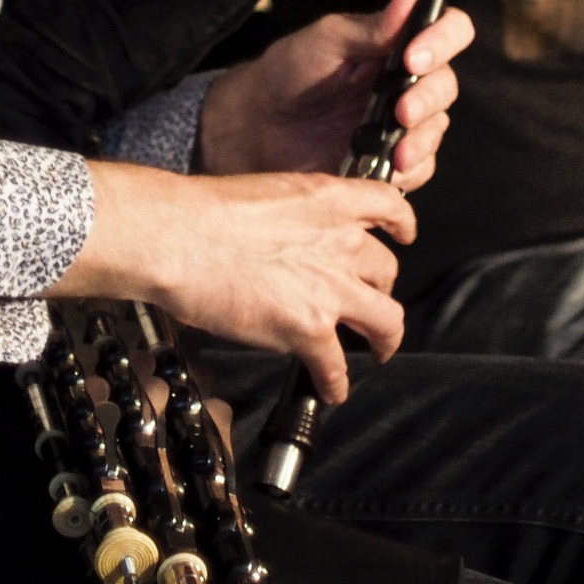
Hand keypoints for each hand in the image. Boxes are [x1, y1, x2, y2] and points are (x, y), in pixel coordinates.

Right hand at [55, 163, 415, 403]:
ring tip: (378, 350)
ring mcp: (331, 287)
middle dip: (380, 289)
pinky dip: (337, 382)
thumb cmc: (205, 213)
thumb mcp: (270, 194)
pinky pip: (336, 364)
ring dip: (385, 339)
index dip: (403, 224)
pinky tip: (332, 389)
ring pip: (386, 319)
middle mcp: (343, 242)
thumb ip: (298, 216)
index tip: (403, 235)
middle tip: (367, 301)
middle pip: (386, 270)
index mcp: (331, 202)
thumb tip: (293, 236)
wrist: (180, 238)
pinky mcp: (310, 328)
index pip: (390, 206)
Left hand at [199, 0, 468, 191]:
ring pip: (437, 129)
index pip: (449, 32)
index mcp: (400, 45)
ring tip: (396, 152)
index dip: (444, 41)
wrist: (257, 127)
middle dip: (428, 98)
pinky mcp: (393, 161)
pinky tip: (387, 170)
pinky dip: (408, 171)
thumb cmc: (290, 72)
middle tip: (401, 111)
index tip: (414, 55)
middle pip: (446, 86)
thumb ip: (373, 25)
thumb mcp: (327, 41)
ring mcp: (403, 124)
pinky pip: (419, 169)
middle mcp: (410, 82)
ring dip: (422, 140)